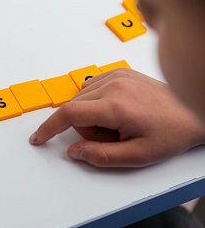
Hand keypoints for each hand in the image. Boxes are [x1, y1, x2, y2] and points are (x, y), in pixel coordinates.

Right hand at [29, 69, 204, 166]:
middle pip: (75, 108)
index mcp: (116, 106)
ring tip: (119, 123)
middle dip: (86, 128)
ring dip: (92, 114)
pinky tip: (118, 109)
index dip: (49, 127)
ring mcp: (117, 75)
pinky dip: (97, 101)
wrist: (194, 112)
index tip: (38, 138)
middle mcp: (114, 85)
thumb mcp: (138, 156)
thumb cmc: (171, 133)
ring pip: (81, 98)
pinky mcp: (120, 71)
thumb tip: (73, 152)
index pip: (69, 114)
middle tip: (114, 137)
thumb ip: (101, 156)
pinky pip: (92, 87)